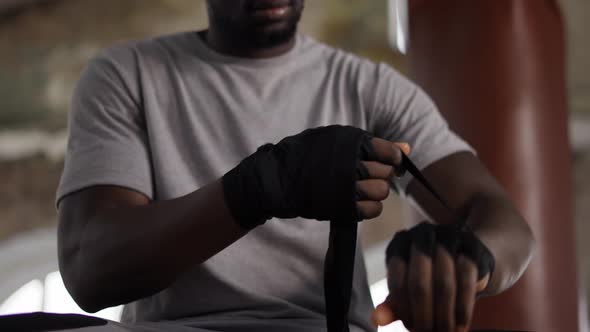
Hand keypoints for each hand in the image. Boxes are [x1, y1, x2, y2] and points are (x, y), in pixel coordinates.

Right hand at [222, 125, 409, 228]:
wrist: (277, 179)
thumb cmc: (307, 155)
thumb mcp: (337, 140)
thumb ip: (374, 145)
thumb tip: (406, 148)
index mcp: (352, 141)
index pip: (390, 152)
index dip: (391, 159)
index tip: (385, 163)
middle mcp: (352, 163)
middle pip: (386, 172)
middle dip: (380, 175)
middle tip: (364, 175)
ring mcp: (347, 186)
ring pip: (382, 192)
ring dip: (375, 192)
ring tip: (359, 188)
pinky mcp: (343, 207)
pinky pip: (373, 210)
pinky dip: (369, 207)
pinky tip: (356, 201)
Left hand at [372, 223, 493, 331]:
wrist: (467, 259)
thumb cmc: (430, 276)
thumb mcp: (409, 288)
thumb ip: (393, 303)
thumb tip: (377, 319)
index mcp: (399, 244)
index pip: (396, 281)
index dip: (403, 309)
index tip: (410, 327)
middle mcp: (421, 235)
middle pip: (419, 283)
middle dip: (424, 315)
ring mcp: (447, 237)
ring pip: (444, 283)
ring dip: (445, 315)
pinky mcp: (471, 245)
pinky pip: (467, 280)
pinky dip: (463, 307)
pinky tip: (461, 324)